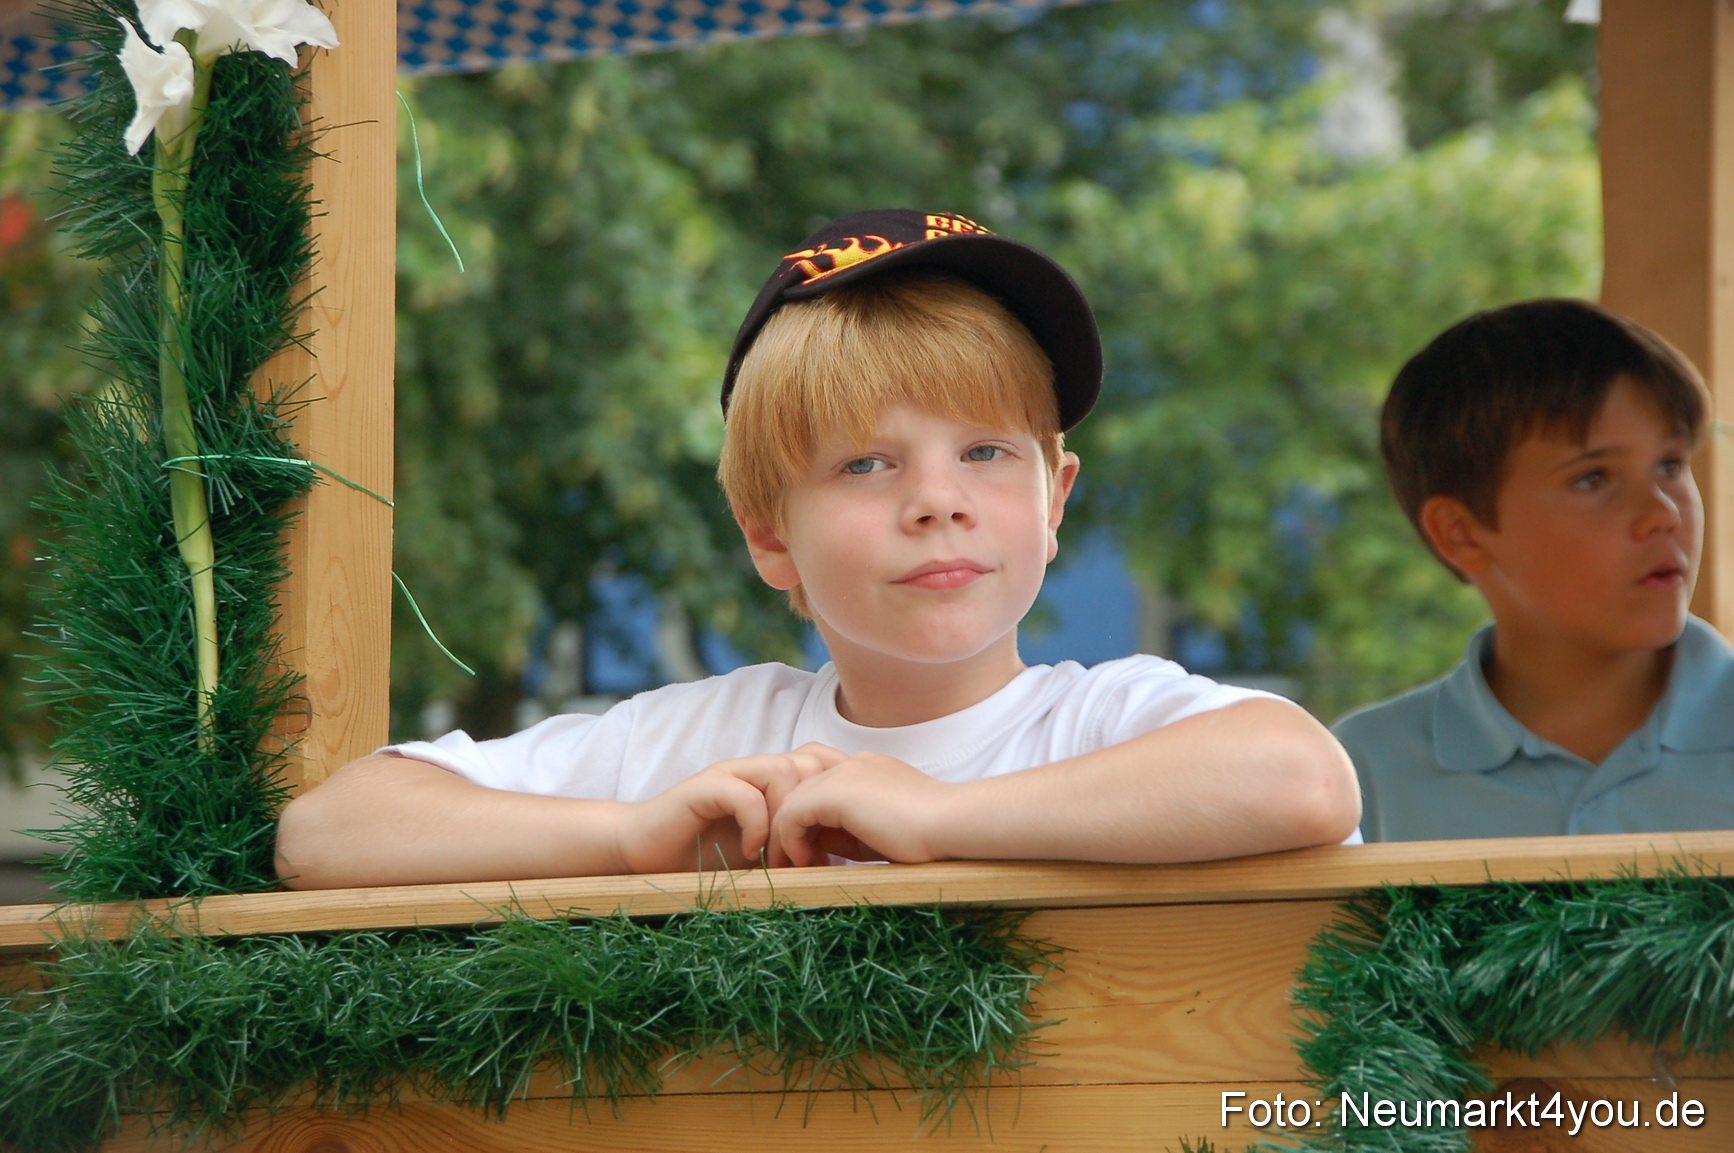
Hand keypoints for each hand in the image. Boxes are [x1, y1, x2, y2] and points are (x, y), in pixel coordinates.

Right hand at [616, 744, 846, 872]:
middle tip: (802, 859)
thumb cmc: (704, 858)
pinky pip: (745, 793)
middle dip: (814, 814)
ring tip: (776, 860)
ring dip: (787, 821)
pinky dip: (755, 825)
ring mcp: (730, 774)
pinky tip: (750, 852)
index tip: (829, 849)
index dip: (834, 802)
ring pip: (784, 771)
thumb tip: (839, 864)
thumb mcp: (763, 857)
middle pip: (811, 764)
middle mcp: (756, 770)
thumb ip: (795, 850)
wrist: (643, 854)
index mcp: (774, 782)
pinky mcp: (704, 787)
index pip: (824, 765)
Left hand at [771, 752, 954, 866]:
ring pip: (791, 800)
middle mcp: (852, 763)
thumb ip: (845, 833)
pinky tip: (806, 861)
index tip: (811, 855)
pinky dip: (791, 839)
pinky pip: (792, 813)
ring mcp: (844, 772)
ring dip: (785, 835)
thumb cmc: (929, 837)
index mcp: (868, 770)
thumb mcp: (878, 834)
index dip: (807, 820)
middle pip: (799, 789)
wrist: (952, 825)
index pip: (819, 786)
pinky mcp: (836, 790)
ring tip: (793, 866)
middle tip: (789, 861)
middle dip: (788, 826)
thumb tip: (811, 845)